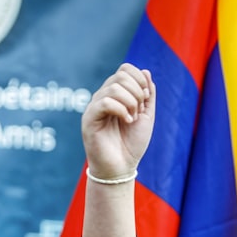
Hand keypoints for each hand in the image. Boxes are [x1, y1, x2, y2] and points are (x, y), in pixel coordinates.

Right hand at [81, 63, 154, 180]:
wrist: (121, 167)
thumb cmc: (132, 144)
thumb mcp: (146, 115)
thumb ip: (148, 94)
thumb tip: (145, 71)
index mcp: (115, 95)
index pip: (124, 69)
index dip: (139, 79)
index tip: (146, 100)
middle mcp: (103, 97)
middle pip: (120, 75)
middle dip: (137, 92)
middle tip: (139, 111)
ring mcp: (94, 107)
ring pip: (114, 87)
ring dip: (131, 102)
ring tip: (132, 119)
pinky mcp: (89, 119)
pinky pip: (105, 102)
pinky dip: (121, 110)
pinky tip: (127, 121)